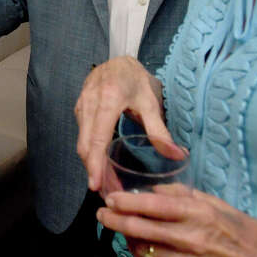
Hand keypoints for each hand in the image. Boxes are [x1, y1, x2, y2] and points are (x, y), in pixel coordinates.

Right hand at [74, 56, 180, 192]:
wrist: (117, 61)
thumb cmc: (135, 80)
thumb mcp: (150, 102)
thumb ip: (159, 130)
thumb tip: (177, 155)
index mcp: (108, 101)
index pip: (97, 138)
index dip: (95, 164)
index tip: (96, 185)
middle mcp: (89, 104)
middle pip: (86, 146)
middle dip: (94, 172)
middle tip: (108, 195)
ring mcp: (81, 107)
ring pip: (82, 143)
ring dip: (92, 166)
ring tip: (107, 186)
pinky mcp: (79, 110)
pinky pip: (83, 136)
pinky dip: (90, 154)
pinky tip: (101, 167)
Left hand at [96, 184, 256, 256]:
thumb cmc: (246, 232)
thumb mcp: (217, 204)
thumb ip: (183, 196)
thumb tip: (154, 190)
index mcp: (199, 214)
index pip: (153, 205)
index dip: (127, 202)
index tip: (111, 198)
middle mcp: (191, 239)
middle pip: (141, 229)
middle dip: (116, 221)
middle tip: (103, 215)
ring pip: (146, 250)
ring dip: (129, 239)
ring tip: (121, 230)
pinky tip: (141, 249)